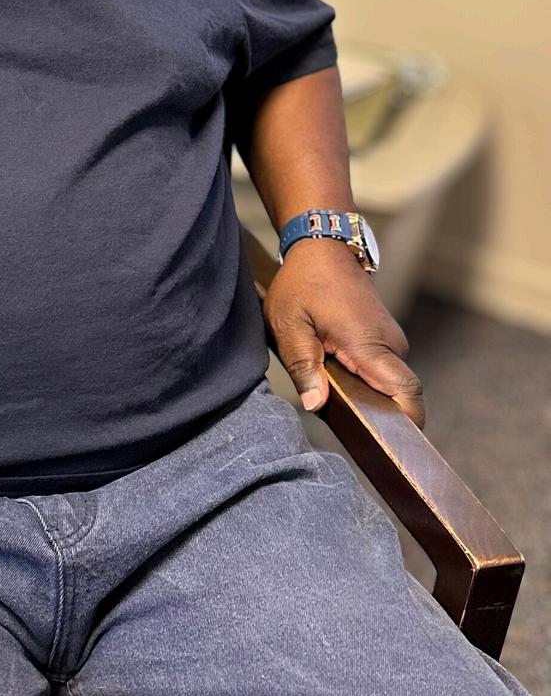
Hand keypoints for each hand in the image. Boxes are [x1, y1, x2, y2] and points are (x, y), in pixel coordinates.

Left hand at [263, 238, 424, 427]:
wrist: (322, 246)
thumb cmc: (303, 283)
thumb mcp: (290, 324)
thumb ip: (303, 364)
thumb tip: (317, 404)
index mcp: (370, 344)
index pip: (407, 394)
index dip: (406, 425)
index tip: (392, 449)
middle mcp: (391, 344)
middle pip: (397, 396)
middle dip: (377, 417)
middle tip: (347, 432)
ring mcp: (390, 340)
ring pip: (387, 383)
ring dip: (366, 396)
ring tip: (335, 404)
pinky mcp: (383, 338)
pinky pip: (381, 370)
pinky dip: (364, 381)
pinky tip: (337, 384)